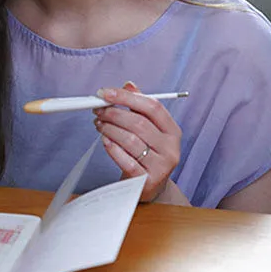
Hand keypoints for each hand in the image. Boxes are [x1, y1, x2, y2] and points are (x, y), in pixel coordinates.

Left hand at [92, 82, 181, 201]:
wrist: (149, 187)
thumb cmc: (146, 153)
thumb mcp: (148, 129)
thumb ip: (139, 107)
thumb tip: (128, 85)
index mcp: (172, 130)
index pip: (152, 106)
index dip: (126, 97)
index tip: (105, 93)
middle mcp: (171, 148)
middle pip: (139, 123)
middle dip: (113, 113)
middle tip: (97, 110)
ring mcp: (161, 166)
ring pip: (130, 140)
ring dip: (109, 128)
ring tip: (98, 124)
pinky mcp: (147, 180)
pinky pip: (126, 160)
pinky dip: (112, 147)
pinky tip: (104, 140)